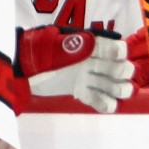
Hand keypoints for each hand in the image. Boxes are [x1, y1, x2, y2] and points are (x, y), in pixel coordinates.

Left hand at [17, 26, 133, 113]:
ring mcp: (87, 78)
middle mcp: (93, 62)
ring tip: (122, 93)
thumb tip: (92, 43)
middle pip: (117, 68)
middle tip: (121, 75)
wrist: (25, 67)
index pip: (113, 48)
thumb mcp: (57, 42)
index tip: (118, 55)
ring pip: (111, 85)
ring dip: (121, 89)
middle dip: (122, 71)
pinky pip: (98, 100)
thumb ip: (75, 43)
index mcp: (90, 46)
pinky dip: (106, 104)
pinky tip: (110, 106)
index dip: (119, 51)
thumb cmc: (41, 49)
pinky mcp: (81, 92)